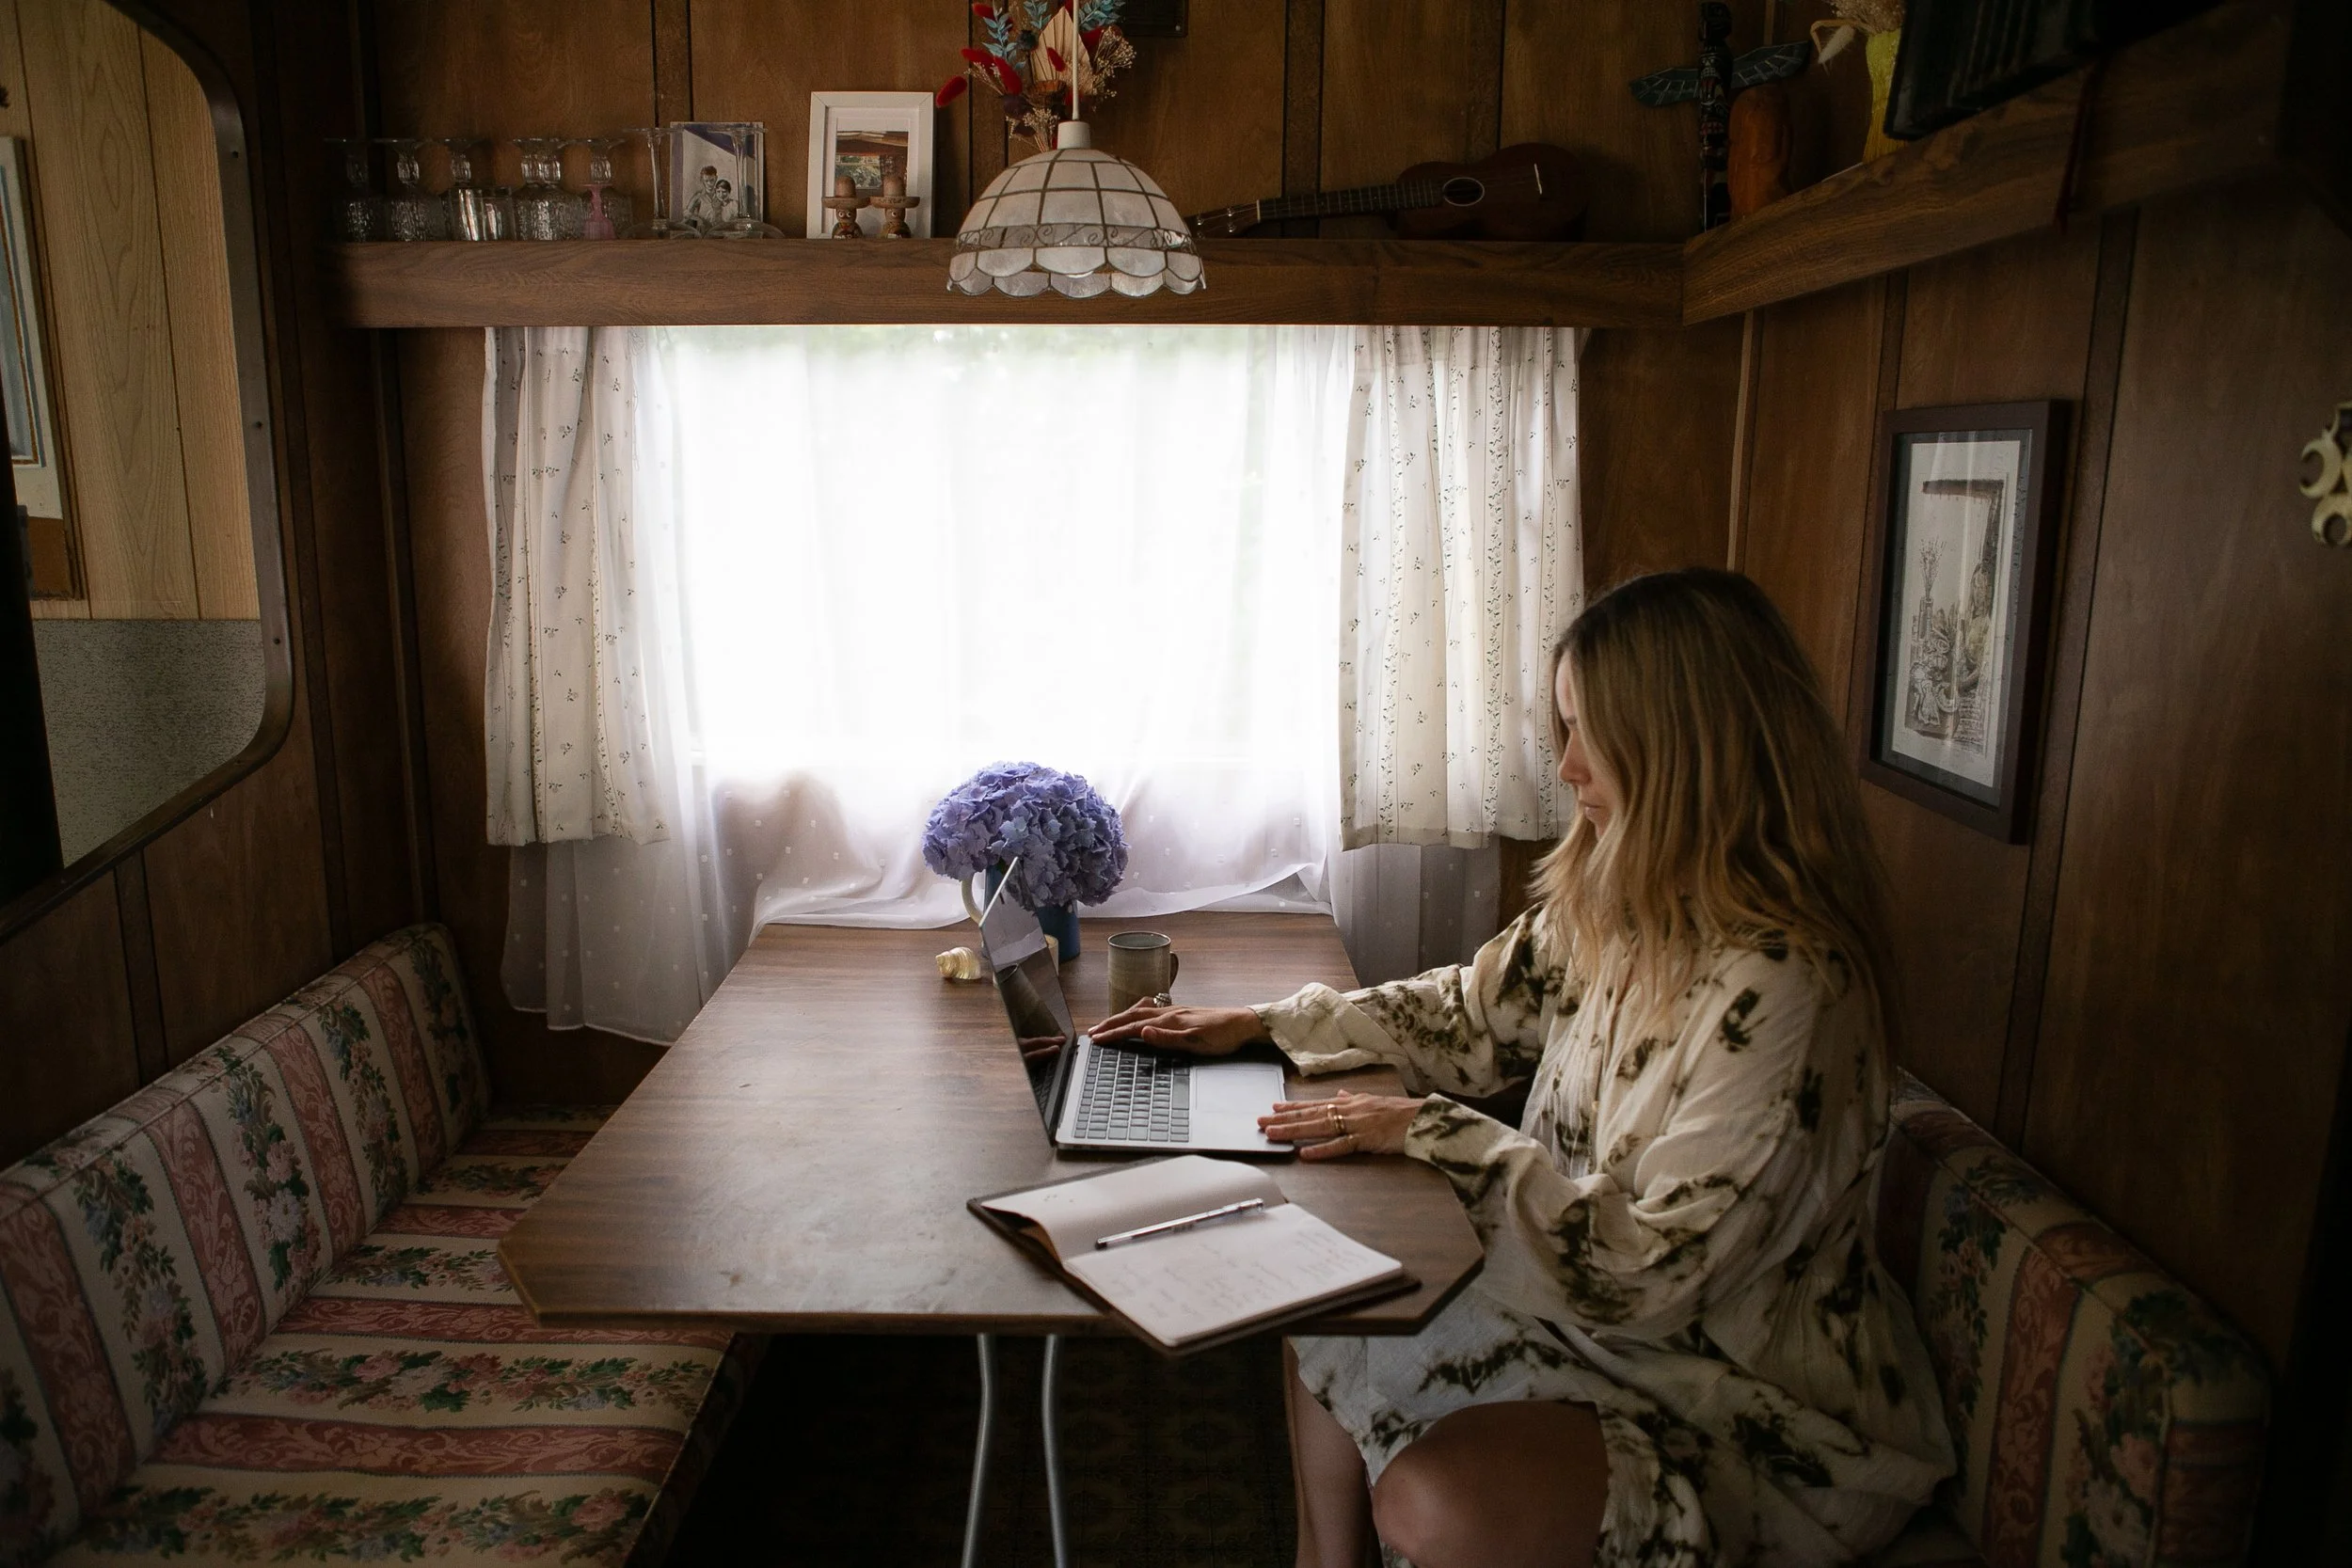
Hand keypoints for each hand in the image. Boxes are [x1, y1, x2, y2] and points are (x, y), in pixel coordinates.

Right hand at [1085, 1000, 1264, 1056]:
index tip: (1096, 1039)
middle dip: (1111, 1023)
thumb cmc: (1222, 1037)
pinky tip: (1140, 1017)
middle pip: (1133, 1016)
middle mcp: (1169, 1012)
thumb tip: (1142, 1032)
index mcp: (1169, 1020)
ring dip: (1122, 1017)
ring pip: (1141, 1011)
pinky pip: (1151, 1011)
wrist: (1243, 1023)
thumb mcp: (1195, 1043)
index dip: (1114, 1033)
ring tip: (1109, 1024)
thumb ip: (1167, 1038)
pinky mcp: (1182, 1013)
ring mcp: (1175, 1011)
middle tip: (1093, 1031)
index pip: (1134, 1026)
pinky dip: (1136, 1014)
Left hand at [1261, 1091, 1423, 1160]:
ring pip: (1318, 1128)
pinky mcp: (1365, 1139)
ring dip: (1294, 1131)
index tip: (1273, 1107)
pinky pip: (1339, 1146)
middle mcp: (1349, 1110)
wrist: (1424, 1118)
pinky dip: (1321, 1150)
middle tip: (1260, 1121)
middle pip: (1310, 1115)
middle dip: (1284, 1118)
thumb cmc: (1401, 1112)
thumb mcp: (1375, 1100)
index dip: (1293, 1106)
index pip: (1315, 1104)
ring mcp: (1356, 1124)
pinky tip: (1305, 1153)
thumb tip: (1340, 1093)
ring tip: (1272, 1134)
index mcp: (1350, 1102)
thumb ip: (1355, 1098)